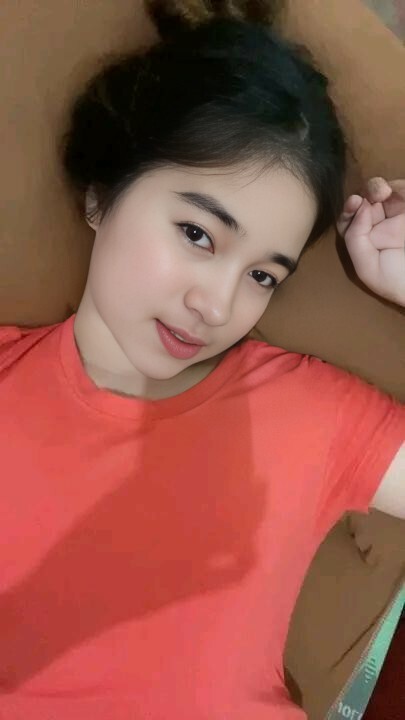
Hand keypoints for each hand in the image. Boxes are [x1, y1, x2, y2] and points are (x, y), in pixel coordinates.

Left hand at [337, 177, 404, 306]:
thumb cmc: (397, 281)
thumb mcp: (368, 267)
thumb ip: (355, 239)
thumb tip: (361, 205)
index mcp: (368, 239)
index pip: (351, 219)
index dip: (349, 209)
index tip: (354, 203)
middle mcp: (383, 225)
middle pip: (367, 200)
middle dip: (364, 194)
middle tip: (367, 197)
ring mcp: (401, 215)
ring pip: (385, 190)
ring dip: (379, 187)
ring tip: (382, 193)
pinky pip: (404, 190)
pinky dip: (399, 187)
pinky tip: (395, 192)